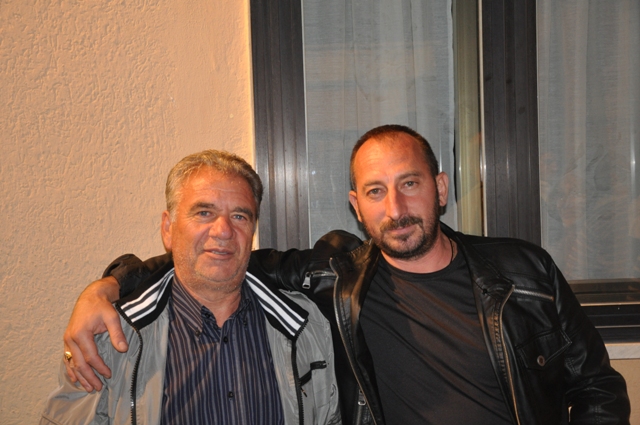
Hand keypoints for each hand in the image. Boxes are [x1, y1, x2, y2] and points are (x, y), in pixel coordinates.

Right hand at [63, 276, 126, 391]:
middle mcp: (70, 338)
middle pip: (79, 363)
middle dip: (89, 377)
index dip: (100, 368)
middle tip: (98, 388)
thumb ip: (117, 334)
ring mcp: (67, 340)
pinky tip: (74, 378)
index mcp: (81, 333)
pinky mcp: (67, 340)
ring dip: (79, 376)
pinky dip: (71, 369)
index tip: (108, 375)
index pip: (91, 357)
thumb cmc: (102, 306)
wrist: (91, 296)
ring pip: (71, 363)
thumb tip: (123, 350)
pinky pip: (67, 358)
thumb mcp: (112, 317)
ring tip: (88, 388)